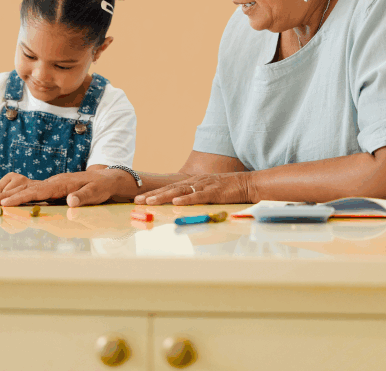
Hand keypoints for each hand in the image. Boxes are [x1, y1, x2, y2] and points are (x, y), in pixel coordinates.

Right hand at [0, 169, 135, 206]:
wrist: (107, 178)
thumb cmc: (102, 186)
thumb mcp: (97, 192)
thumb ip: (84, 197)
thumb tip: (70, 202)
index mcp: (61, 183)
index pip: (37, 191)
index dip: (20, 197)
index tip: (6, 202)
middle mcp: (52, 182)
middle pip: (25, 188)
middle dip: (6, 195)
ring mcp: (50, 183)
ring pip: (25, 186)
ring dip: (7, 192)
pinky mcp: (51, 187)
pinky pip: (30, 188)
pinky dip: (16, 191)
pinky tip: (7, 197)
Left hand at [133, 172, 253, 205]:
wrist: (247, 184)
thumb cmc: (229, 189)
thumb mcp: (208, 190)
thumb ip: (195, 195)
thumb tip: (182, 203)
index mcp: (193, 182)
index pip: (170, 188)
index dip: (154, 192)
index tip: (139, 198)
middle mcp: (195, 182)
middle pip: (170, 189)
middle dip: (152, 195)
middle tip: (137, 200)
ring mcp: (204, 186)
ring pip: (180, 191)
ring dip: (163, 197)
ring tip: (150, 201)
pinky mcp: (214, 192)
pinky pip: (198, 196)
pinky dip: (186, 199)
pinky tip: (176, 202)